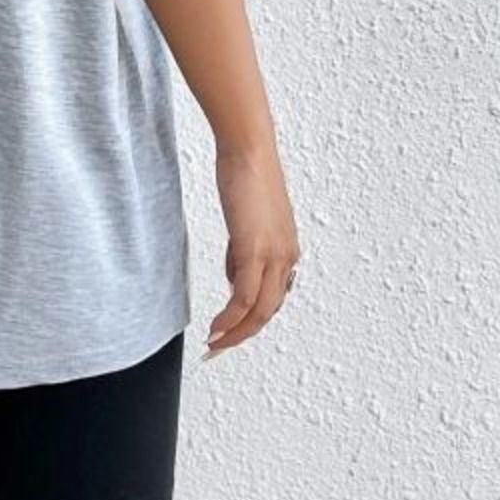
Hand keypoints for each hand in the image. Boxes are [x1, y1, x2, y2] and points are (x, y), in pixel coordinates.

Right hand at [203, 141, 299, 357]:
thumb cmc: (246, 176)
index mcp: (286, 253)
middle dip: (242, 336)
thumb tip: (233, 279)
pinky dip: (230, 318)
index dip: (250, 321)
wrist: (248, 150)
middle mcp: (286, 259)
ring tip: (213, 344)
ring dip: (234, 333)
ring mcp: (273, 255)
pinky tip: (215, 327)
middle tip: (217, 349)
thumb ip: (243, 252)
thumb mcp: (247, 222)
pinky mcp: (255, 249)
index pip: (271, 299)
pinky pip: (244, 297)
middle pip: (267, 312)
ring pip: (258, 311)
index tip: (228, 332)